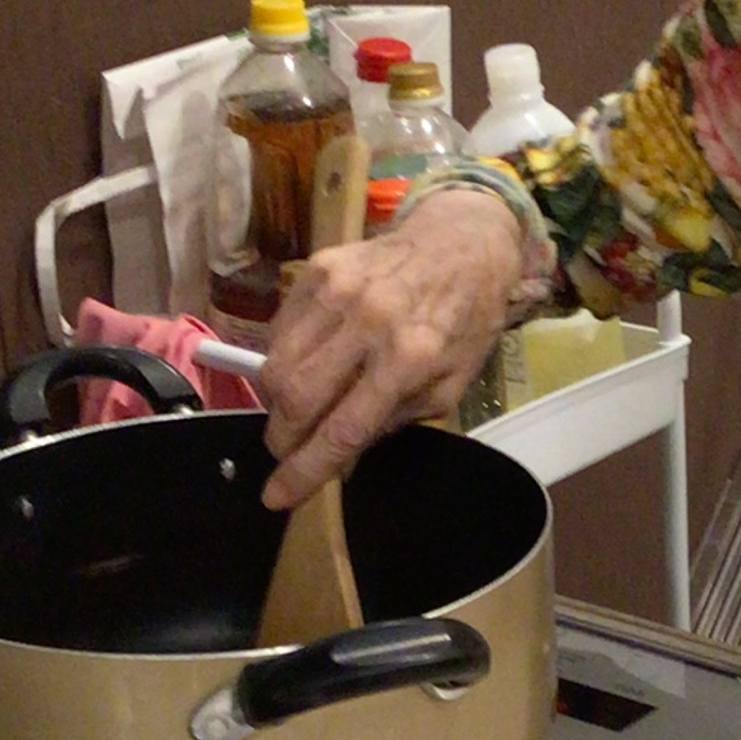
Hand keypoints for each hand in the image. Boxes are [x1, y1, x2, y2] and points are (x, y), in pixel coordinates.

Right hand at [259, 186, 522, 510]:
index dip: (304, 471)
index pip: (342, 430)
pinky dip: (281, 359)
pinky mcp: (318, 267)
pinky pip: (279, 329)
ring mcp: (338, 289)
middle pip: (296, 398)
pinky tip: (303, 367)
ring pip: (277, 364)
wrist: (462, 242)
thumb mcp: (450, 385)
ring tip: (294, 412)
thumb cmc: (464, 321)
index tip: (277, 497)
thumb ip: (396, 421)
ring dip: (275, 403)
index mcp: (410, 358)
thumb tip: (343, 458)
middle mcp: (369, 320)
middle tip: (288, 451)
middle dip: (282, 438)